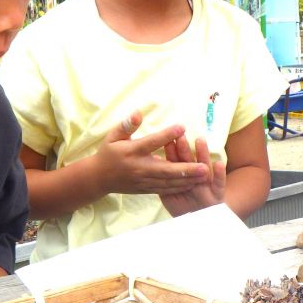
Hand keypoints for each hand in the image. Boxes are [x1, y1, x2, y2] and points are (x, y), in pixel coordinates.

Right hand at [92, 111, 209, 195]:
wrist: (99, 178)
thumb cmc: (108, 153)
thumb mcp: (113, 136)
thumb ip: (127, 125)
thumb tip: (139, 112)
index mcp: (132, 151)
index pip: (152, 142)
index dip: (167, 135)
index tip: (182, 127)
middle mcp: (139, 167)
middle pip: (165, 169)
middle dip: (186, 168)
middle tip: (204, 166)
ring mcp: (143, 181)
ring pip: (168, 182)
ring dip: (187, 180)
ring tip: (204, 176)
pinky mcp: (145, 189)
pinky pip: (165, 189)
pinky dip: (179, 187)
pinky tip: (192, 184)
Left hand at [160, 136, 226, 216]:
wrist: (200, 221)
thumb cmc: (183, 208)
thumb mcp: (169, 197)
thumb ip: (162, 183)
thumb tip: (153, 164)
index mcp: (182, 178)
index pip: (175, 163)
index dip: (171, 151)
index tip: (166, 139)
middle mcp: (195, 178)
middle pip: (188, 162)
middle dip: (184, 149)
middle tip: (180, 136)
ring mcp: (207, 185)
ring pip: (204, 167)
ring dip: (202, 154)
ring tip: (200, 140)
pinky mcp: (218, 194)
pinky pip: (219, 183)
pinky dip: (220, 174)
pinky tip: (218, 163)